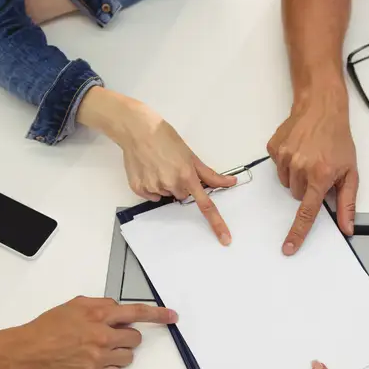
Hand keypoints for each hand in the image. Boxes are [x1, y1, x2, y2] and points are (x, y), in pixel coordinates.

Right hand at [0, 297, 176, 368]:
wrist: (25, 350)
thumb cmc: (46, 327)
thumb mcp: (73, 305)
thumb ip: (98, 305)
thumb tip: (115, 309)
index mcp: (99, 314)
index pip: (137, 312)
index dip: (158, 315)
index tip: (172, 316)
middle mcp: (102, 335)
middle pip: (135, 339)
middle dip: (126, 338)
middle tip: (108, 338)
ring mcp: (98, 356)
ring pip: (128, 357)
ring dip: (119, 354)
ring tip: (99, 352)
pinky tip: (96, 365)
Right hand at [80, 90, 235, 244]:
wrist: (138, 130)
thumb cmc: (165, 138)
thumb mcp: (191, 155)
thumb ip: (210, 174)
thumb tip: (230, 182)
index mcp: (187, 176)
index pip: (206, 205)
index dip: (217, 223)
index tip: (224, 238)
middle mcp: (171, 184)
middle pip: (183, 196)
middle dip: (181, 185)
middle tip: (173, 167)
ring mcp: (154, 187)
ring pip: (167, 195)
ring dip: (166, 184)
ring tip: (159, 165)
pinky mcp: (139, 188)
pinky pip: (152, 195)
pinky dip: (152, 185)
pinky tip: (149, 170)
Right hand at [267, 89, 358, 254]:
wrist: (322, 108)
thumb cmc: (338, 139)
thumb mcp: (350, 171)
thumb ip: (348, 202)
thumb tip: (347, 227)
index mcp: (320, 175)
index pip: (307, 212)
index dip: (298, 233)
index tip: (289, 247)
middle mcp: (300, 167)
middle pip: (297, 196)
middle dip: (307, 188)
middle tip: (318, 169)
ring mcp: (284, 157)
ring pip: (286, 183)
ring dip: (296, 176)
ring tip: (308, 157)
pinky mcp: (274, 148)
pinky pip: (278, 167)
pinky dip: (287, 162)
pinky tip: (298, 149)